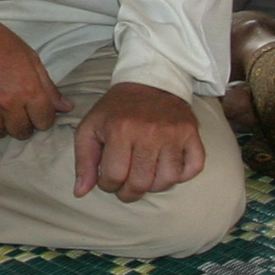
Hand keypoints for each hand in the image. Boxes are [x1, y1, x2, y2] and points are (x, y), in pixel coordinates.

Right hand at [0, 18, 66, 139]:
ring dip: (2, 124)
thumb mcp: (30, 58)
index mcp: (27, 89)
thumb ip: (48, 87)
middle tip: (16, 109)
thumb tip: (66, 108)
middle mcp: (6, 103)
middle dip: (23, 123)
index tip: (35, 109)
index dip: (42, 116)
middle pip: (22, 132)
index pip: (44, 122)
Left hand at [71, 82, 203, 200]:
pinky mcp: (192, 134)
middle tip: (125, 185)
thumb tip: (80, 192)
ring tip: (145, 175)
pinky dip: (182, 175)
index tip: (108, 179)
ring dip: (154, 186)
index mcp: (120, 129)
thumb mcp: (90, 128)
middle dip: (129, 192)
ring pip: (167, 180)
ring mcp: (174, 133)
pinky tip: (167, 168)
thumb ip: (83, 161)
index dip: (108, 185)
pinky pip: (193, 168)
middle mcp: (149, 131)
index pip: (114, 176)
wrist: (148, 82)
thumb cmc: (116, 110)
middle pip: (141, 183)